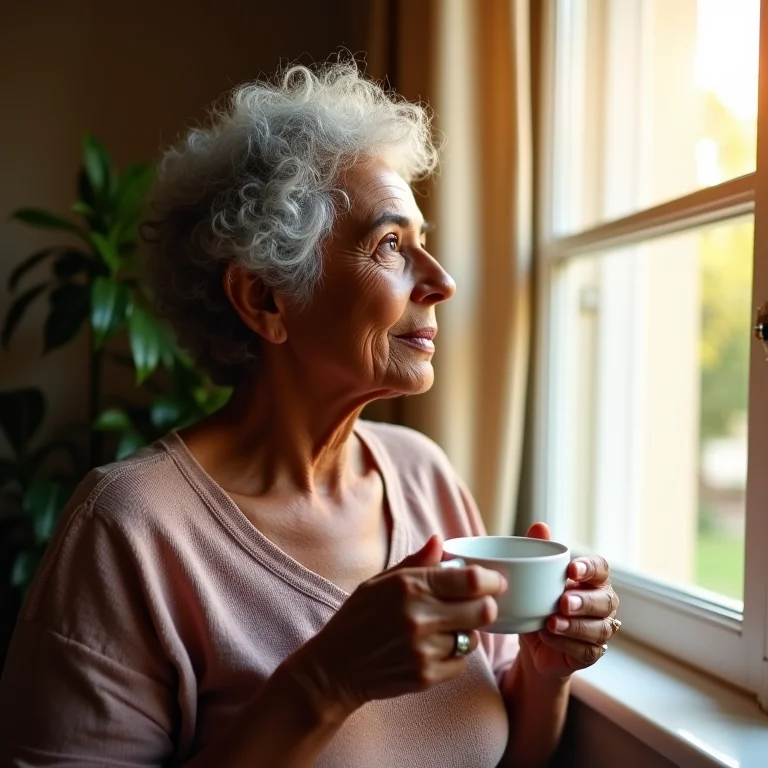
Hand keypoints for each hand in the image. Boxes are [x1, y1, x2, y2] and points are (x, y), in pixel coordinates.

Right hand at [284, 535, 506, 718]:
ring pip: (473, 638)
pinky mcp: (426, 676)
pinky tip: (434, 648)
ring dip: (466, 631)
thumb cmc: (358, 618)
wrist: (335, 667)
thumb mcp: (380, 581)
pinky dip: (454, 655)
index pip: (471, 580)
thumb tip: (439, 541)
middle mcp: (419, 617)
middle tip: (478, 604)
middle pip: (483, 610)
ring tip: (445, 627)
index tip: (494, 581)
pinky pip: (460, 662)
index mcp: (409, 586)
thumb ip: (415, 562)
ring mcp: (423, 649)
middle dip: (486, 605)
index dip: (492, 580)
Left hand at [518, 523, 618, 679]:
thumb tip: (540, 526)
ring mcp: (600, 630)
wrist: (533, 644)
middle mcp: (602, 603)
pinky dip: (567, 644)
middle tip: (563, 602)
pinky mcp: (591, 654)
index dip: (591, 568)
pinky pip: (587, 650)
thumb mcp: (534, 579)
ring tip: (551, 622)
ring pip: (599, 628)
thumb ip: (539, 552)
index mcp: (592, 579)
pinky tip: (549, 637)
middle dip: (585, 601)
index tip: (572, 569)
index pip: (602, 568)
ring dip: (575, 626)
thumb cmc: (539, 603)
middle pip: (606, 600)